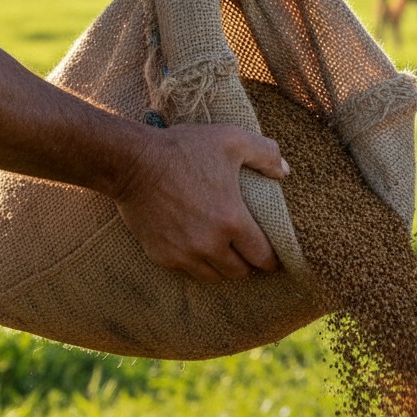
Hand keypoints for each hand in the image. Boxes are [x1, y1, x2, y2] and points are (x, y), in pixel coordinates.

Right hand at [114, 121, 287, 282]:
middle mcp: (209, 244)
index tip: (275, 257)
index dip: (273, 260)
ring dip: (225, 269)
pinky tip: (202, 253)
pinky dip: (199, 266)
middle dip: (249, 265)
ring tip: (229, 256)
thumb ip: (265, 153)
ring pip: (215, 277)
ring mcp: (184, 253)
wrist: (131, 161)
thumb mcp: (231, 139)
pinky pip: (188, 272)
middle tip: (251, 255)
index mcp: (232, 221)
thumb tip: (285, 171)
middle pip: (240, 272)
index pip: (263, 257)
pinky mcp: (162, 256)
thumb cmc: (183, 149)